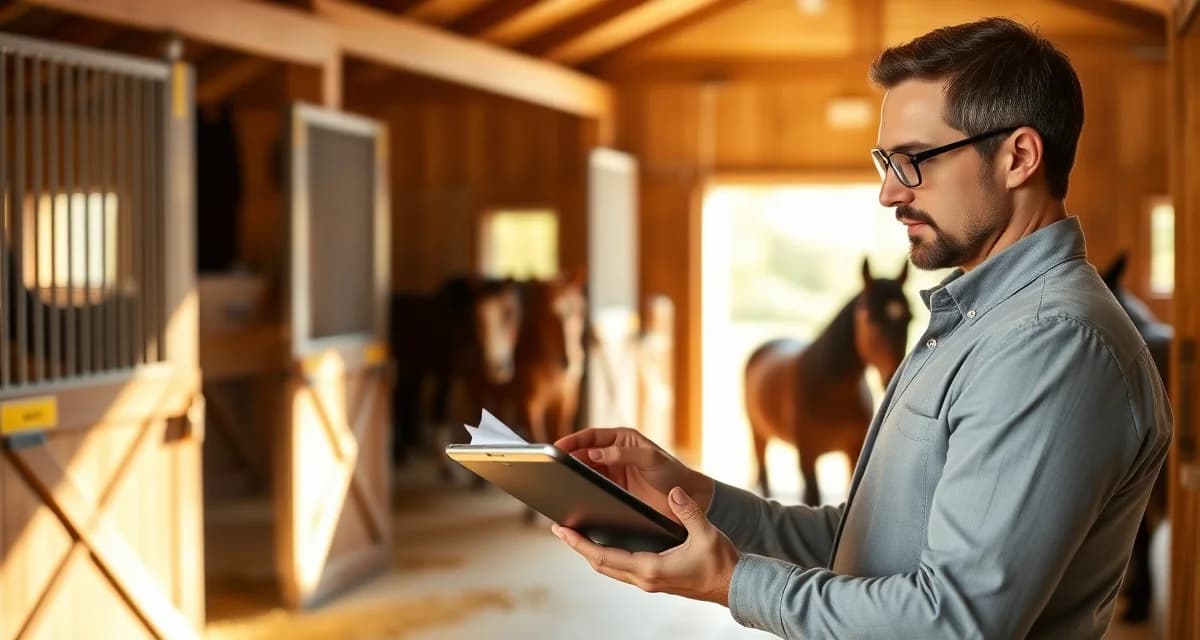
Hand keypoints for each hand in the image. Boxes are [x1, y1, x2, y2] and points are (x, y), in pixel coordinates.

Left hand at [552, 486, 739, 605]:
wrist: (735, 586)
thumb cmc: (721, 563)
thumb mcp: (706, 533)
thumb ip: (688, 511)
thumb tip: (674, 492)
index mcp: (651, 567)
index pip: (605, 556)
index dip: (580, 544)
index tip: (562, 531)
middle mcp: (645, 578)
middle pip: (601, 564)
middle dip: (579, 547)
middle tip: (561, 529)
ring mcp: (649, 581)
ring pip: (610, 568)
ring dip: (591, 553)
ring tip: (577, 535)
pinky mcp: (655, 579)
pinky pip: (622, 569)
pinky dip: (608, 556)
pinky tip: (605, 544)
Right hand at [554, 427, 713, 522]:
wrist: (686, 501)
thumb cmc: (673, 474)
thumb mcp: (650, 459)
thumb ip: (623, 453)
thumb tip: (594, 452)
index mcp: (623, 439)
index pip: (591, 436)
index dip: (572, 440)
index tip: (557, 448)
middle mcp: (615, 453)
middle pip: (584, 453)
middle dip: (568, 458)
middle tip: (551, 467)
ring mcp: (613, 473)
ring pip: (585, 471)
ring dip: (572, 475)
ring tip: (558, 481)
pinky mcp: (614, 491)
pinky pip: (592, 488)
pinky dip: (582, 490)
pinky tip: (573, 496)